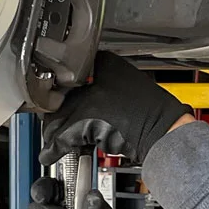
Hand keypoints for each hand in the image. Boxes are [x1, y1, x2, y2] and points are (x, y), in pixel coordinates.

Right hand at [38, 51, 189, 164]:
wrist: (163, 136)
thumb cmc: (137, 116)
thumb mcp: (88, 116)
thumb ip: (62, 129)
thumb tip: (50, 144)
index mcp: (99, 63)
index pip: (63, 83)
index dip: (51, 104)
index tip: (44, 119)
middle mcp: (107, 73)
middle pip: (70, 99)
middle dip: (60, 121)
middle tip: (51, 139)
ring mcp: (115, 92)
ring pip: (80, 112)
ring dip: (70, 131)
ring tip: (62, 145)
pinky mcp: (120, 111)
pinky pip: (93, 122)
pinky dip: (83, 134)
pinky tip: (79, 144)